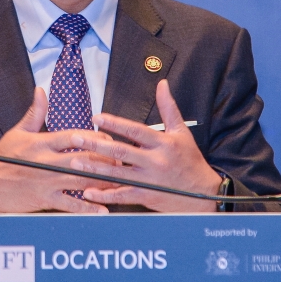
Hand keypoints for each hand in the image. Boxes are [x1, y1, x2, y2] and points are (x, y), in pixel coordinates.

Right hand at [0, 87, 113, 213]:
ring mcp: (46, 181)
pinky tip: (104, 208)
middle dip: (107, 160)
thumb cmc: (0, 159)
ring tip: (122, 182)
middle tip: (124, 161)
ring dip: (104, 181)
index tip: (111, 140)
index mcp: (42, 142)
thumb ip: (35, 113)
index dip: (97, 137)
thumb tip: (41, 90)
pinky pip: (71, 204)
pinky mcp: (44, 199)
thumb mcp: (17, 133)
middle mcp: (47, 160)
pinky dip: (89, 207)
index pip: (76, 135)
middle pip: (85, 157)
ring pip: (82, 180)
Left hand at [67, 80, 222, 211]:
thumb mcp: (182, 132)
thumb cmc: (191, 161)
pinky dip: (105, 195)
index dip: (115, 123)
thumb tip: (162, 84)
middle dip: (96, 145)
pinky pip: (123, 196)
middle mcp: (155, 161)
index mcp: (163, 143)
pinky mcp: (148, 197)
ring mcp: (150, 181)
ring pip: (118, 174)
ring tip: (75, 163)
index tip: (96, 118)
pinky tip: (88, 191)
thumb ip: (169, 108)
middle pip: (121, 151)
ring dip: (95, 169)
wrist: (205, 194)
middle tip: (76, 138)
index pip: (135, 130)